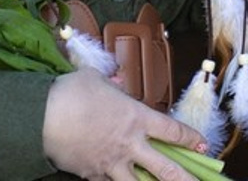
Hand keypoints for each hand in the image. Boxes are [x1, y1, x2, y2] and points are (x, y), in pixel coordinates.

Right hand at [42, 68, 208, 180]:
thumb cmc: (71, 92)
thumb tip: (115, 80)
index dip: (189, 138)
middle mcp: (130, 144)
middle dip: (187, 180)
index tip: (203, 144)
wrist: (45, 117)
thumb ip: (110, 82)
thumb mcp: (95, 77)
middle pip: (167, 169)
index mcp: (135, 116)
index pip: (171, 129)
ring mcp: (113, 163)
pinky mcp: (94, 175)